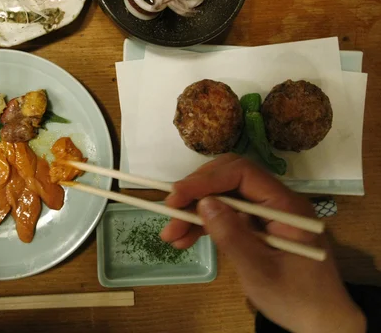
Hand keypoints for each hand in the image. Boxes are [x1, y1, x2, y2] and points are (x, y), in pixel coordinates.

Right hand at [161, 154, 365, 332]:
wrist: (321, 323)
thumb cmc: (295, 298)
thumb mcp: (260, 271)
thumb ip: (233, 236)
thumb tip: (203, 203)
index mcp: (285, 205)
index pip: (242, 173)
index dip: (206, 179)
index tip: (176, 196)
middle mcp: (276, 201)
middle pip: (229, 179)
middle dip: (196, 193)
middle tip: (170, 213)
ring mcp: (266, 214)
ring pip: (223, 197)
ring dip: (195, 212)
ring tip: (171, 235)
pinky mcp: (257, 227)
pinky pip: (226, 215)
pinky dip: (204, 225)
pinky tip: (185, 240)